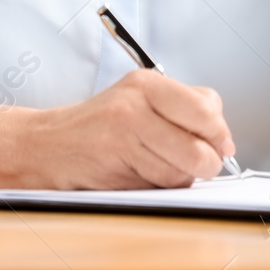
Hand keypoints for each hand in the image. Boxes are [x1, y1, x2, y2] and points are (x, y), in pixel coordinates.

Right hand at [0, 69, 234, 199]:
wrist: (46, 145)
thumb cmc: (100, 125)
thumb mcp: (142, 100)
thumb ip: (184, 110)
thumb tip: (223, 139)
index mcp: (148, 83)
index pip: (206, 108)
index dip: (219, 133)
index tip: (221, 144)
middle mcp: (135, 104)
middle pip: (199, 146)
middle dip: (205, 163)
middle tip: (199, 164)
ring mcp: (122, 133)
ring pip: (180, 170)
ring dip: (178, 178)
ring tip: (156, 165)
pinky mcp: (112, 162)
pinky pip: (156, 185)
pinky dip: (156, 187)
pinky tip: (139, 173)